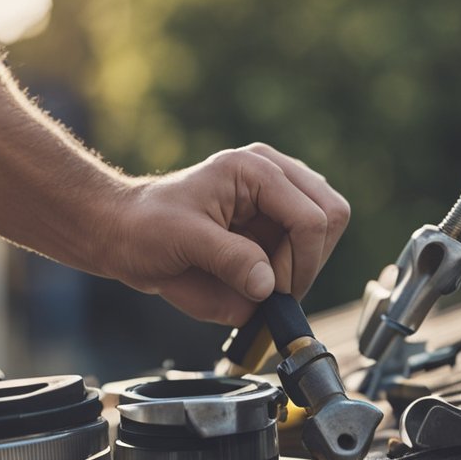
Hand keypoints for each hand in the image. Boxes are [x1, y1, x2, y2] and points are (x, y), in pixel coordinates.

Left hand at [102, 143, 349, 325]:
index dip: (300, 262)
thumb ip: (228, 260)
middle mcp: (276, 177)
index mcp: (255, 169)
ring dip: (302, 267)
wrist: (128, 235)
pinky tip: (261, 277)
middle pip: (333, 217)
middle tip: (269, 286)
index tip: (270, 290)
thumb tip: (268, 286)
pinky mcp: (280, 223)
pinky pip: (312, 250)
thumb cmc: (147, 228)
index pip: (311, 217)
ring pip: (330, 232)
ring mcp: (282, 199)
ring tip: (259, 280)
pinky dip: (297, 273)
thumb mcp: (183, 240)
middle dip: (307, 261)